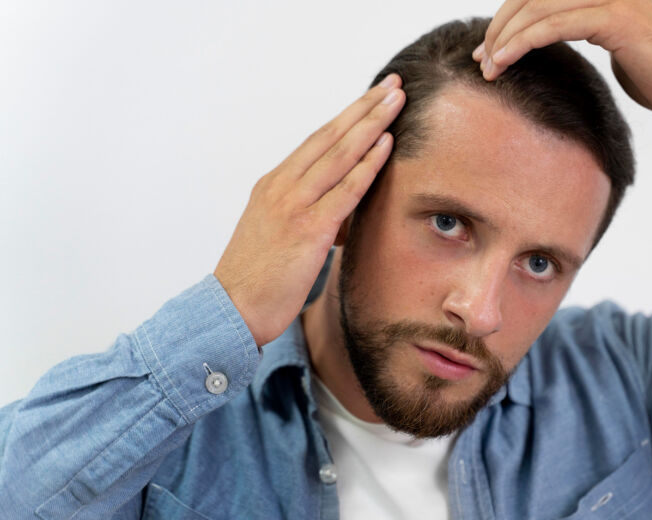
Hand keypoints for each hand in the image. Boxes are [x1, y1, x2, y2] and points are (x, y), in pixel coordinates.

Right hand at [214, 74, 405, 346]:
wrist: (230, 310)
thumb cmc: (256, 280)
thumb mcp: (282, 237)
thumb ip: (311, 217)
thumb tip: (345, 215)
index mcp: (273, 185)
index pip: (317, 141)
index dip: (347, 117)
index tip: (371, 97)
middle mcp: (282, 186)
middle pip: (330, 136)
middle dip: (364, 106)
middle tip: (392, 83)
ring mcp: (294, 205)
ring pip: (339, 153)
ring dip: (371, 123)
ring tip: (396, 99)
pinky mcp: (308, 229)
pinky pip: (345, 190)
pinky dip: (367, 164)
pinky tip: (386, 144)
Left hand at [473, 0, 651, 133]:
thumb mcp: (611, 42)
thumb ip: (582, 28)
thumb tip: (547, 36)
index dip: (507, 17)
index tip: (487, 49)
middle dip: (500, 27)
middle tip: (481, 59)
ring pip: (539, 8)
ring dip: (506, 38)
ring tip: (489, 67)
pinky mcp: (617, 20)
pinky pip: (557, 24)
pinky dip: (525, 42)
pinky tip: (508, 61)